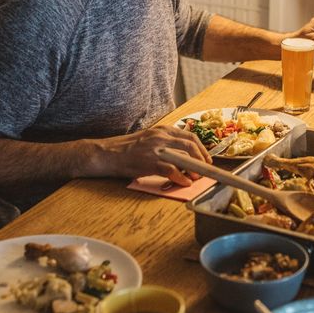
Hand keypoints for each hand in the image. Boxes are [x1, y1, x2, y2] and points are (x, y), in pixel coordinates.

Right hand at [97, 125, 211, 185]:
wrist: (107, 154)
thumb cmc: (128, 149)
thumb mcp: (149, 139)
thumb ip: (165, 143)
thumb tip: (183, 156)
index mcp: (162, 130)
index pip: (189, 135)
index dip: (202, 148)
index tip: (206, 158)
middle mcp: (161, 136)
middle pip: (190, 145)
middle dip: (201, 158)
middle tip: (205, 169)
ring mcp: (156, 149)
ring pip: (184, 157)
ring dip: (194, 169)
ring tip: (197, 177)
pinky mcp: (150, 162)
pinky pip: (172, 170)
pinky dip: (181, 178)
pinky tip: (184, 183)